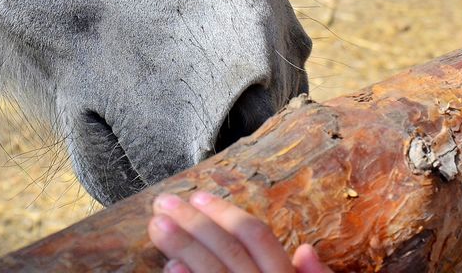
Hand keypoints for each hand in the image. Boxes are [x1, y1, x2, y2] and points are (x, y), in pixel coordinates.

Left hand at [148, 192, 330, 272]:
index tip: (198, 196)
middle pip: (229, 251)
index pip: (257, 238)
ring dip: (183, 246)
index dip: (226, 214)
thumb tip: (304, 250)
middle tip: (164, 203)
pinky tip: (169, 266)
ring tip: (157, 225)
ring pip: (213, 272)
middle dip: (195, 224)